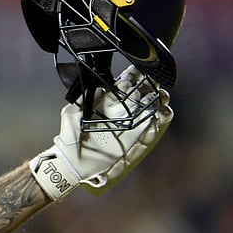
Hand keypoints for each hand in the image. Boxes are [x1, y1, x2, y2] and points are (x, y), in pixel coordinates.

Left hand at [29, 67, 172, 201]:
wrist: (73, 161)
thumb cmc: (69, 136)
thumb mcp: (71, 114)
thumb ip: (82, 100)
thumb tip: (99, 89)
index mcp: (108, 101)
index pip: (125, 83)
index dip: (134, 75)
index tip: (139, 71)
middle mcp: (121, 110)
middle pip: (142, 92)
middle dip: (151, 85)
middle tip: (155, 84)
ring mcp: (129, 124)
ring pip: (150, 108)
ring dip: (159, 100)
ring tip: (162, 98)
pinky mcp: (134, 139)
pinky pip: (151, 128)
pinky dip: (160, 120)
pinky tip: (163, 113)